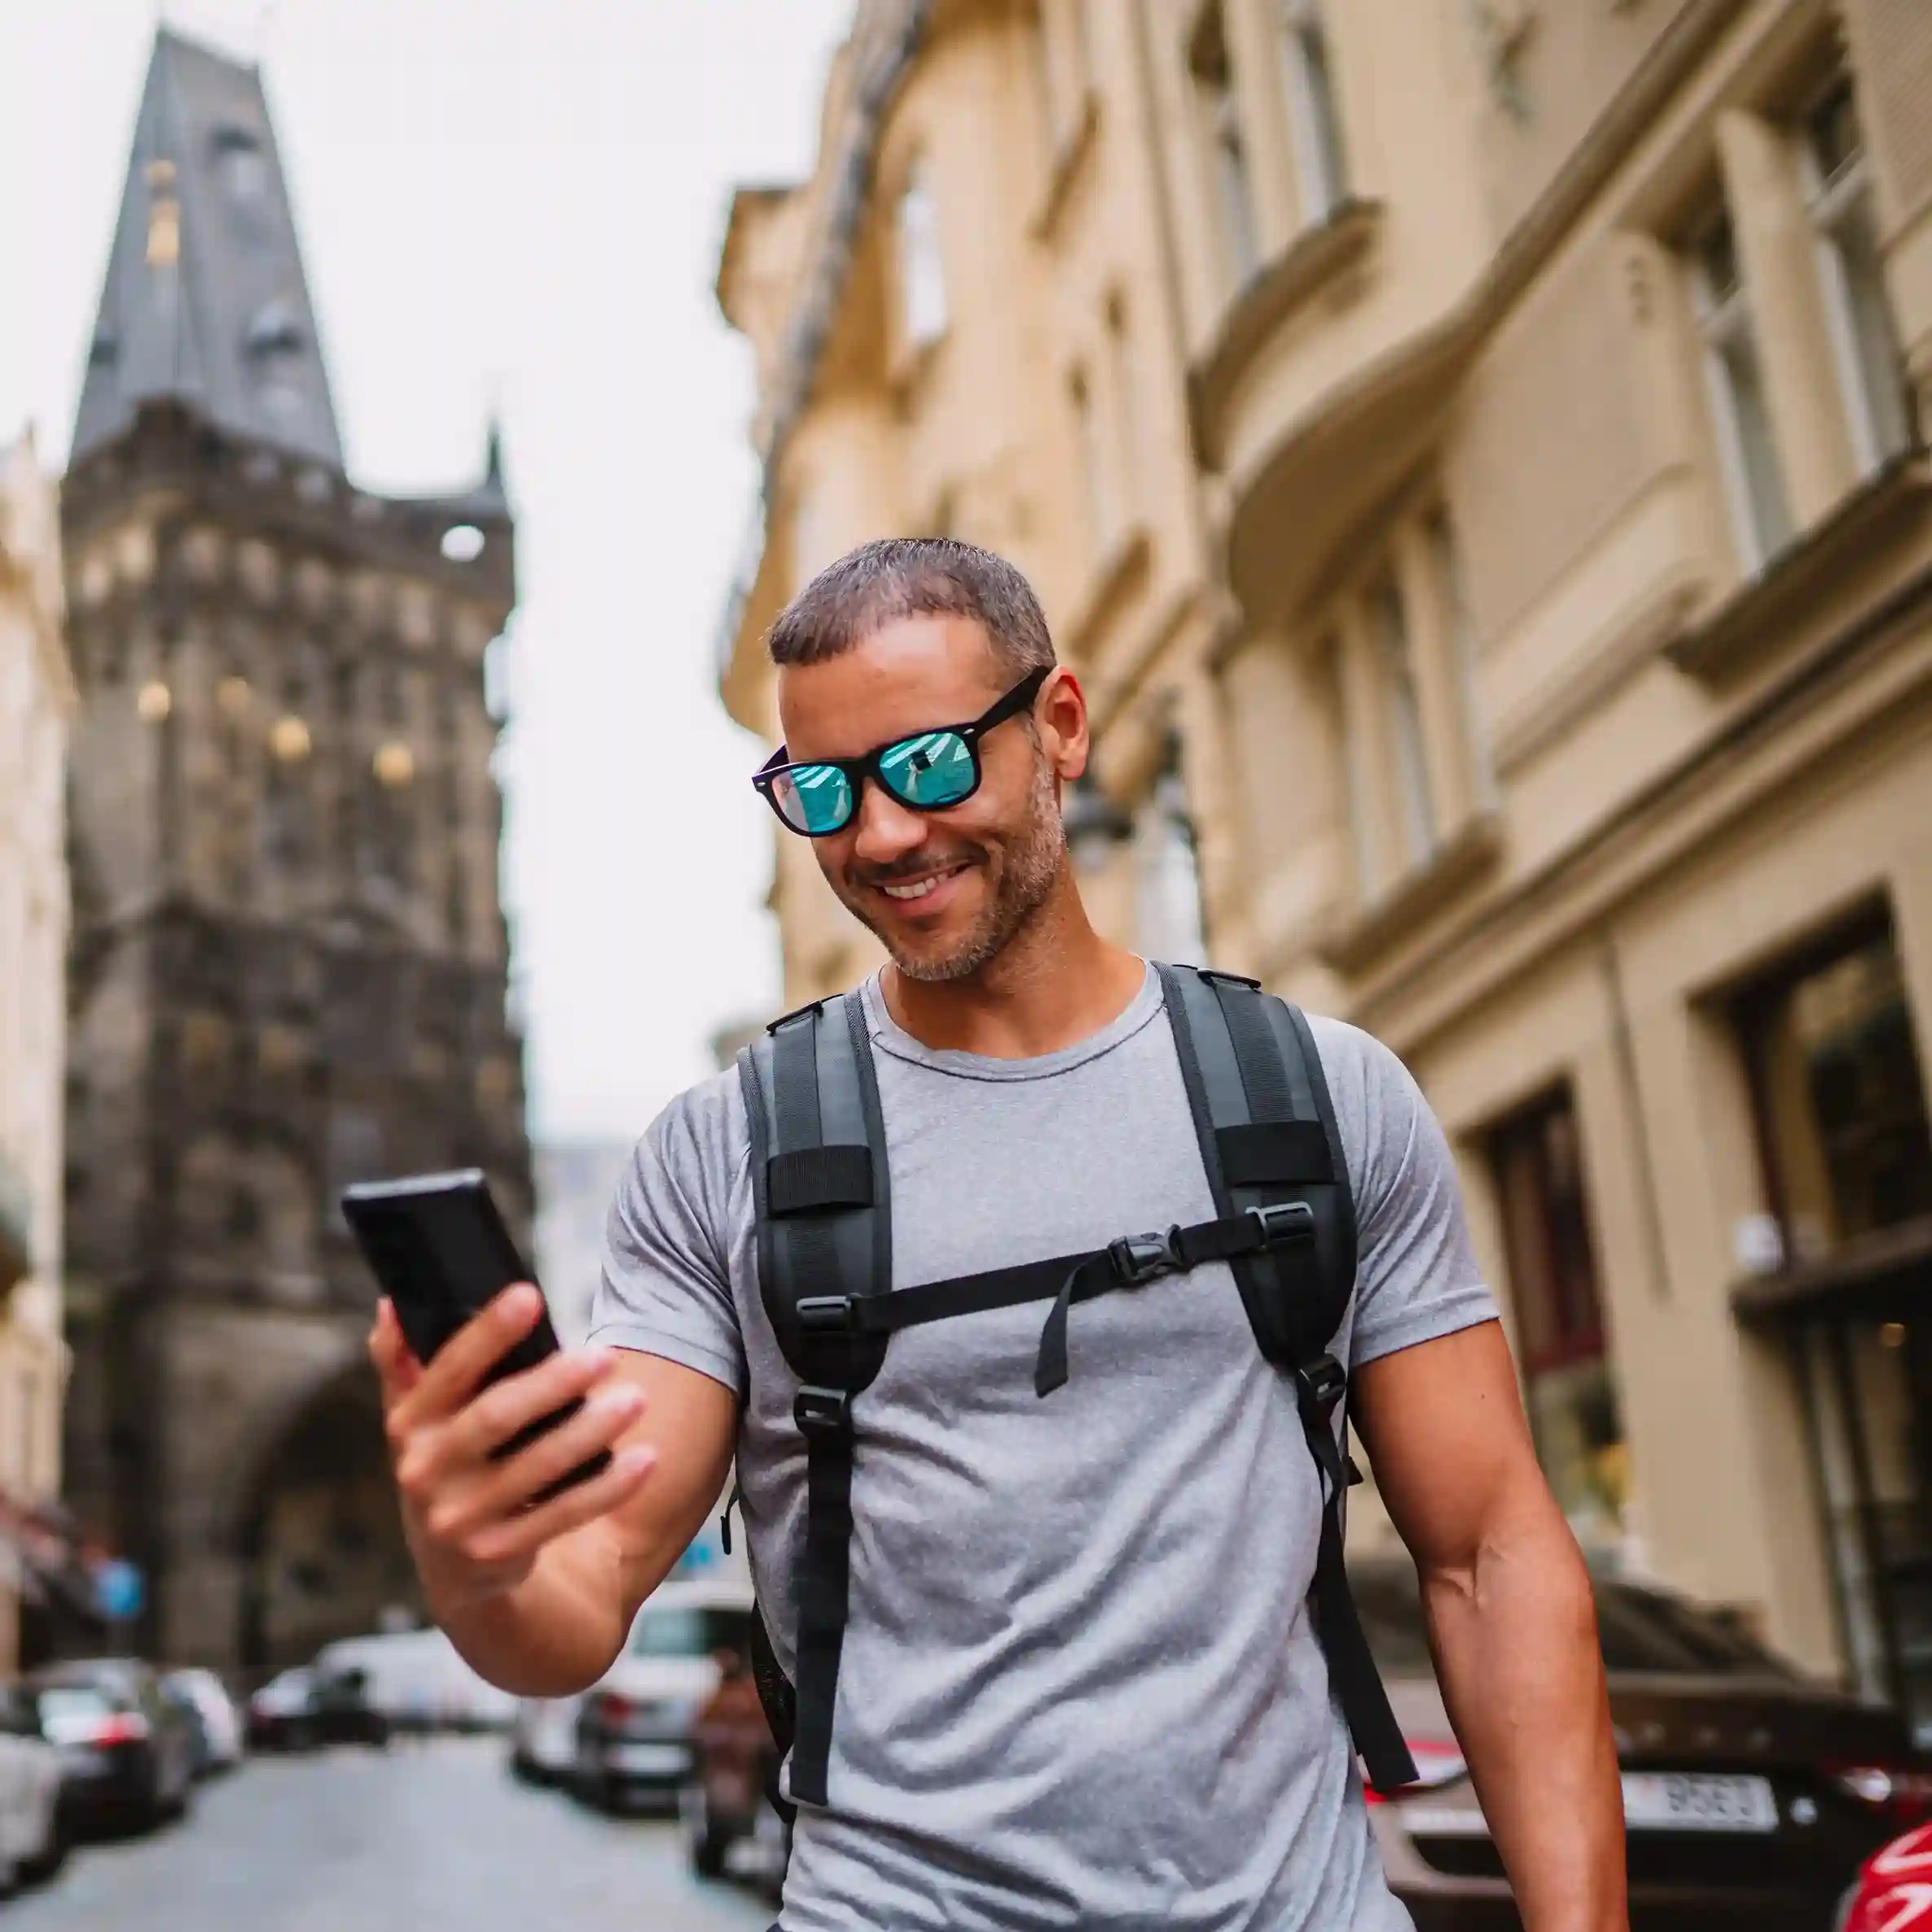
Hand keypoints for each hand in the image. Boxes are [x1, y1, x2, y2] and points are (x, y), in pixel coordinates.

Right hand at [368, 1284, 656, 1616]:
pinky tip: (644, 1459)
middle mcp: (426, 1471)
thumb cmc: (446, 1466)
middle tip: (607, 1357)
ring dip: (591, 1431)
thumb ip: (401, 1364)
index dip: (487, 1333)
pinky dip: (607, 1487)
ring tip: (636, 1399)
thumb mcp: (414, 1421)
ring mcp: (461, 1517)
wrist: (453, 1569)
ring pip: (537, 1467)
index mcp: (409, 1426)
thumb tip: (393, 1305)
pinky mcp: (499, 1552)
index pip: (449, 1370)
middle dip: (553, 1383)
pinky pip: (563, 1515)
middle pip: (496, 1417)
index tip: (530, 1295)